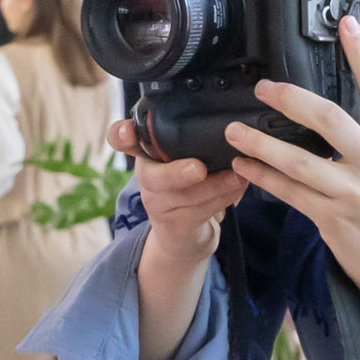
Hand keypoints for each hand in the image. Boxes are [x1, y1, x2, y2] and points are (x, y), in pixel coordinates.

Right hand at [107, 118, 245, 270]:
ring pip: (185, 196)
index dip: (121, 135)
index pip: (121, 140)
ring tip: (238, 176)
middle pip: (152, 176)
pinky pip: (199, 211)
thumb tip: (231, 124)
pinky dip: (223, 199)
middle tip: (199, 169)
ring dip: (216, 186)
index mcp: (145, 153)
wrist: (183, 235)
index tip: (128, 132)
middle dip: (176, 173)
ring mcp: (157, 205)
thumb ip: (194, 141)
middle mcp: (146, 178)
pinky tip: (239, 188)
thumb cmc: (187, 184)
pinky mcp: (173, 226)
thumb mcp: (184, 157)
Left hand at [225, 16, 359, 311]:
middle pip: (328, 118)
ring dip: (260, 143)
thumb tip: (333, 116)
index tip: (345, 23)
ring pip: (298, 160)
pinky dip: (263, 178)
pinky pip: (290, 193)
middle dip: (289, 99)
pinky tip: (244, 167)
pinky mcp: (334, 219)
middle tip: (262, 87)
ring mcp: (355, 192)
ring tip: (233, 130)